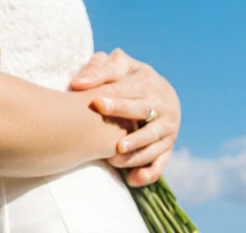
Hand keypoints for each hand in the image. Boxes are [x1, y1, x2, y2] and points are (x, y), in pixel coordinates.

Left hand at [70, 49, 180, 186]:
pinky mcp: (167, 147)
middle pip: (142, 113)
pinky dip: (149, 173)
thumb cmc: (130, 77)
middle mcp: (161, 106)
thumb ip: (99, 69)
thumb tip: (78, 83)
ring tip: (115, 158)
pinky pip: (160, 162)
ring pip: (153, 141)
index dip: (112, 98)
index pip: (126, 90)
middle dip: (126, 122)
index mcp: (147, 83)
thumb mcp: (119, 66)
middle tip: (110, 132)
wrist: (162, 91)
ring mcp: (166, 128)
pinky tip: (132, 180)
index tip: (95, 103)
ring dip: (137, 151)